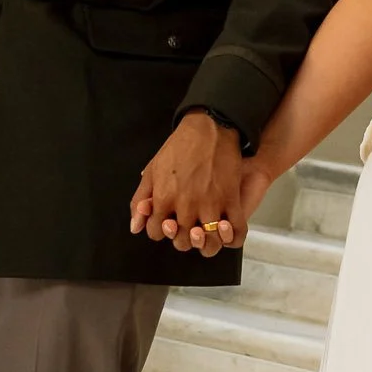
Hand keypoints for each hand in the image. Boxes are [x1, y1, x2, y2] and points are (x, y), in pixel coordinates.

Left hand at [131, 112, 247, 254]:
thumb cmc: (180, 147)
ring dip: (207, 244)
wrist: (210, 128)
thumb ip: (139, 200)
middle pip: (183, 242)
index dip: (159, 230)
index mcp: (164, 198)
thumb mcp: (152, 170)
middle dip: (182, 239)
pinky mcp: (231, 199)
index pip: (156, 233)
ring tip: (207, 234)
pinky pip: (235, 231)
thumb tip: (135, 227)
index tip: (167, 222)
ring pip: (209, 243)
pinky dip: (232, 238)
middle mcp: (186, 206)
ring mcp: (211, 204)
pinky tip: (227, 232)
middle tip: (187, 228)